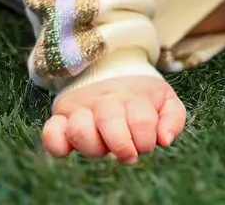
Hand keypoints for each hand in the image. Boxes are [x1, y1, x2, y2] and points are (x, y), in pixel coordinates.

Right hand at [41, 75, 185, 161]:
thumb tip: (165, 140)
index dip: (145, 139)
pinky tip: (69, 149)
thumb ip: (173, 117)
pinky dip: (56, 142)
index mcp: (132, 96)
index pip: (141, 121)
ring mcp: (81, 108)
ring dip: (92, 144)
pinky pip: (51, 131)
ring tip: (103, 148)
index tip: (146, 144)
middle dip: (121, 144)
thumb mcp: (164, 101)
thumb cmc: (141, 98)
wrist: (113, 70)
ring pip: (79, 127)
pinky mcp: (61, 117)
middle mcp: (104, 99)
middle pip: (109, 120)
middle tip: (129, 154)